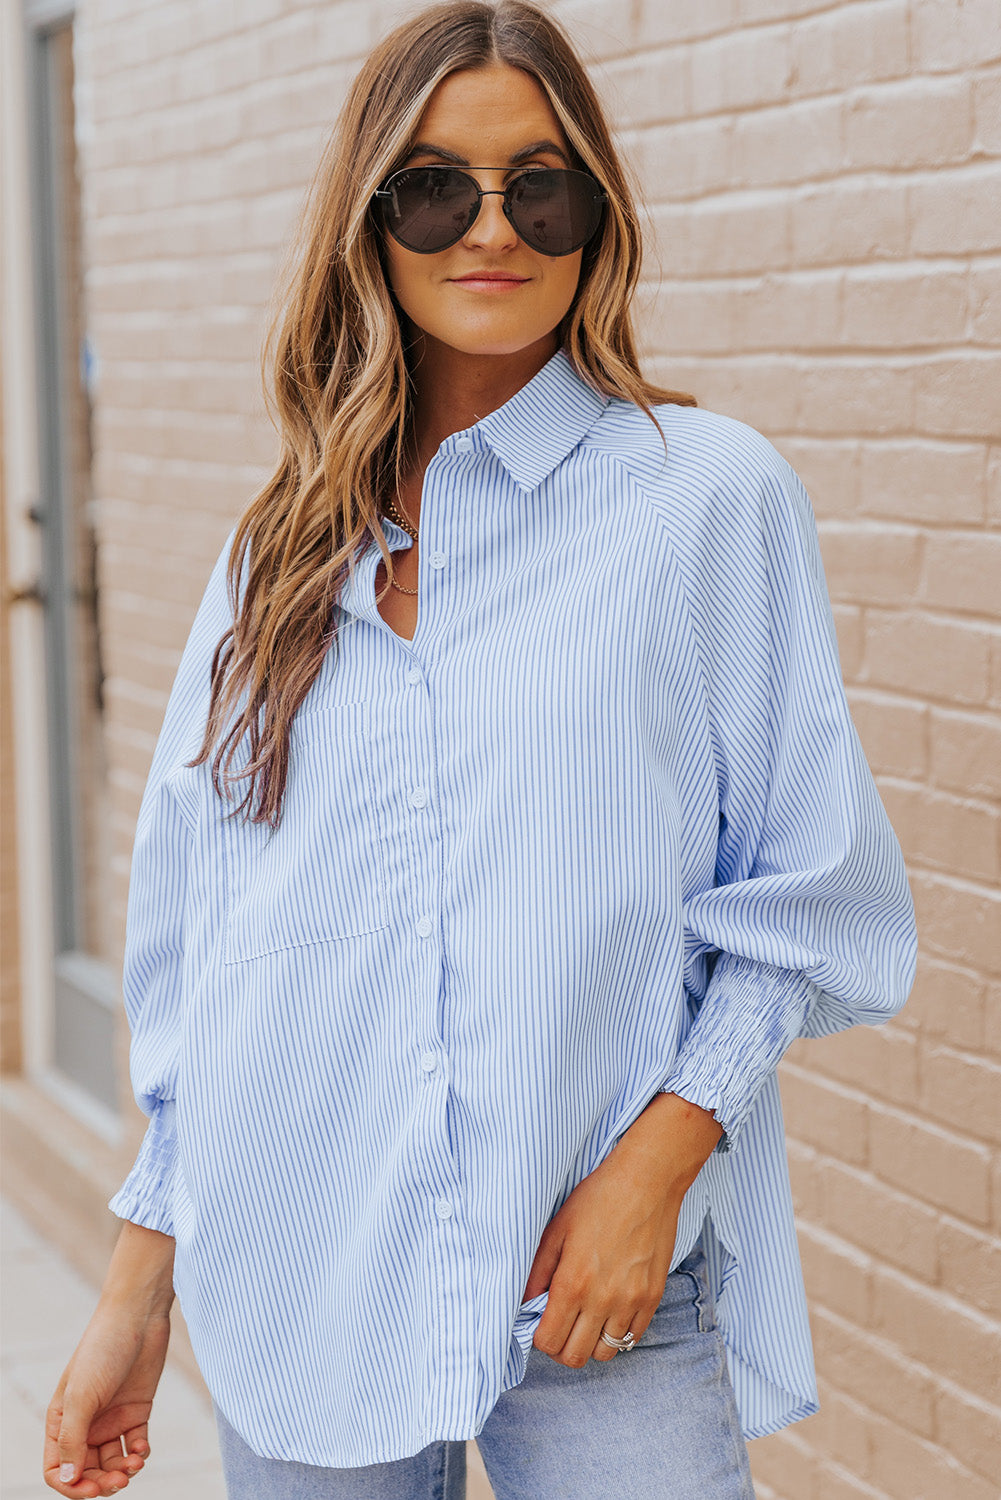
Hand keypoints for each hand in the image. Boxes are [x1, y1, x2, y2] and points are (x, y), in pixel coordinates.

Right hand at [43, 1303, 170, 1496]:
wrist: (138, 1317)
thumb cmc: (102, 1350)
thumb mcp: (81, 1396)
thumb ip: (73, 1439)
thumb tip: (68, 1480)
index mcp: (62, 1421)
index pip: (59, 1468)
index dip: (72, 1486)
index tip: (93, 1489)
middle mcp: (85, 1423)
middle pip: (88, 1471)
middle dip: (102, 1482)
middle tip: (121, 1479)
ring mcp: (111, 1417)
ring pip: (113, 1462)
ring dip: (123, 1470)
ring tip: (135, 1463)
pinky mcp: (136, 1410)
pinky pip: (135, 1445)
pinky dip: (140, 1453)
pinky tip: (143, 1448)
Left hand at [523, 1092, 722, 1368]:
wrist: (647, 1182)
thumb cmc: (598, 1198)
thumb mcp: (557, 1228)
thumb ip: (538, 1270)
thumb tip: (526, 1302)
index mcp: (572, 1282)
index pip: (549, 1341)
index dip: (540, 1337)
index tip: (541, 1322)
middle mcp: (602, 1299)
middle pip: (575, 1356)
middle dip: (561, 1346)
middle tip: (561, 1324)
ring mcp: (631, 1302)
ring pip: (605, 1353)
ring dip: (590, 1342)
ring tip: (586, 1319)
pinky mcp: (653, 1298)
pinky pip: (633, 1338)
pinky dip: (618, 1333)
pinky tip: (609, 1311)